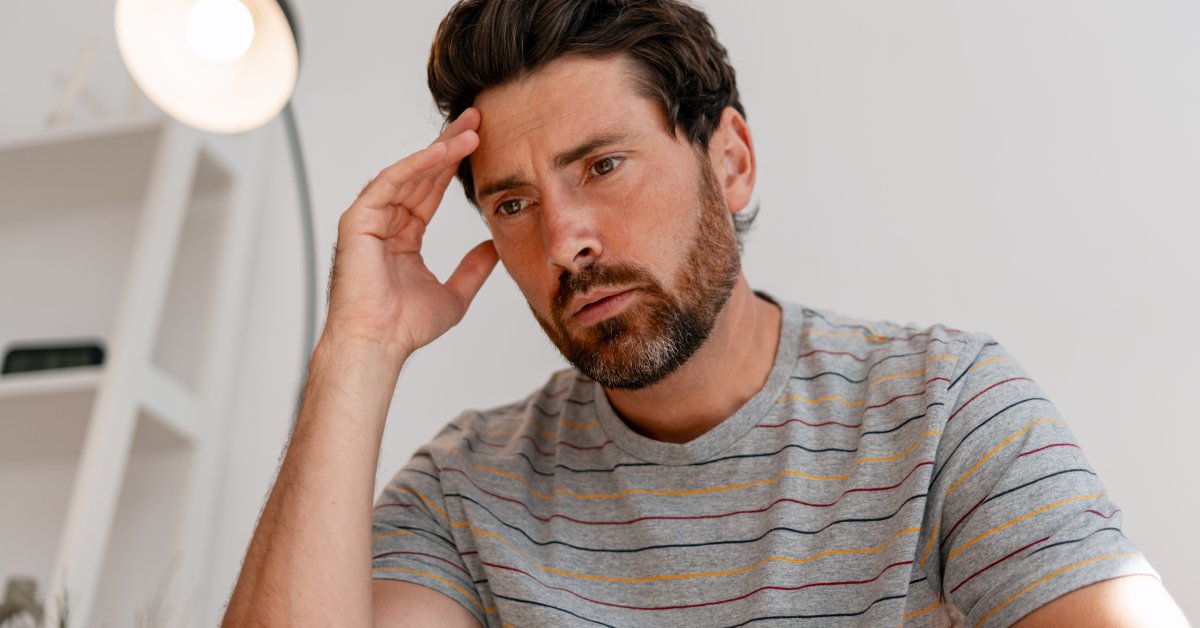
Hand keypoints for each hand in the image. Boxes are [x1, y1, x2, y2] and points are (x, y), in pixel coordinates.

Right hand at [322, 108, 497, 357]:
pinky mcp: (359, 219)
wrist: (378, 344)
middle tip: (478, 118)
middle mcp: (385, 221)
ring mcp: (370, 218)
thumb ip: (473, 270)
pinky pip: (391, 182)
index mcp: (403, 236)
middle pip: (421, 173)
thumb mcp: (455, 295)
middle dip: (450, 144)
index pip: (431, 190)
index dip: (455, 165)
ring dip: (440, 149)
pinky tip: (443, 151)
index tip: (482, 142)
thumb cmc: (404, 327)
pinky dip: (417, 165)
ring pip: (409, 172)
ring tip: (471, 129)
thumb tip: (494, 248)